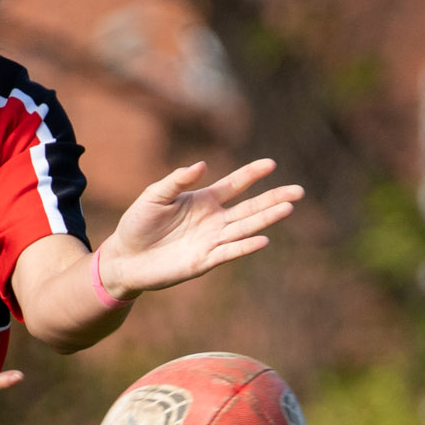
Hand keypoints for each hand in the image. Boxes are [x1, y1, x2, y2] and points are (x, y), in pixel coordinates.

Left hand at [93, 158, 304, 301]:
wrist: (126, 257)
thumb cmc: (138, 223)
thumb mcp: (154, 196)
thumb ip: (177, 180)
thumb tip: (204, 165)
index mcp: (203, 201)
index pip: (234, 185)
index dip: (252, 174)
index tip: (271, 163)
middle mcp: (214, 220)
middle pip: (250, 207)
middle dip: (274, 198)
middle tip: (299, 191)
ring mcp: (212, 241)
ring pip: (245, 228)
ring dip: (266, 219)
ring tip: (288, 207)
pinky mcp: (204, 261)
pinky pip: (229, 252)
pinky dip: (245, 246)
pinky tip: (263, 238)